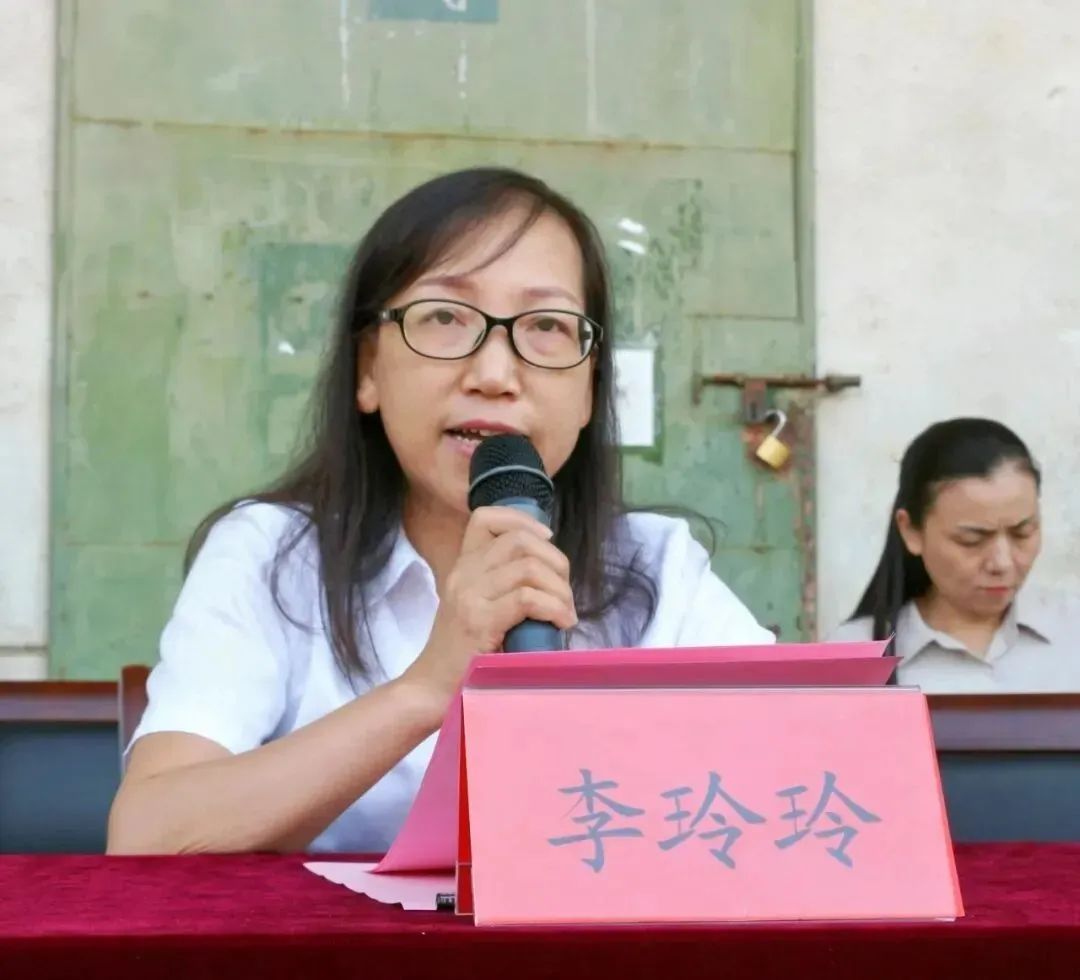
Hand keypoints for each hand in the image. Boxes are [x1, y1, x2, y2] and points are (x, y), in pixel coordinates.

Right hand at [402, 507, 576, 703]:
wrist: (430, 689)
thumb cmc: (461, 653)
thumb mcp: (475, 607)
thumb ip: (499, 585)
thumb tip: (548, 573)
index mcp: (463, 566)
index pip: (486, 518)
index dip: (522, 520)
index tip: (547, 539)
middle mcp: (463, 574)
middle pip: (519, 540)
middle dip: (555, 561)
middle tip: (564, 592)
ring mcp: (470, 596)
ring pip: (528, 567)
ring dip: (559, 589)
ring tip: (565, 613)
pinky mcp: (480, 621)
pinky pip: (527, 598)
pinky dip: (553, 608)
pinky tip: (560, 623)